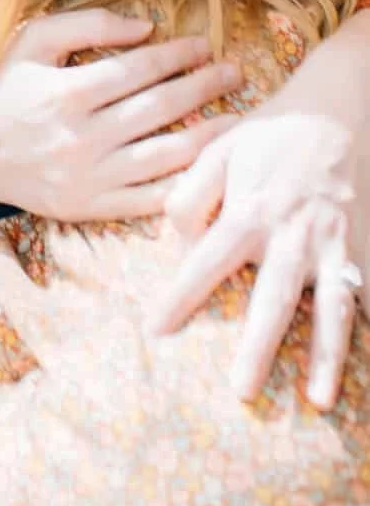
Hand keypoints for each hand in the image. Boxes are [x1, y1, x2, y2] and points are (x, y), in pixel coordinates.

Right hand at [0, 10, 243, 219]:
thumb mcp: (30, 40)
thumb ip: (88, 25)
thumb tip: (147, 28)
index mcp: (66, 91)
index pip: (140, 68)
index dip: (179, 54)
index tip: (205, 44)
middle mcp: (80, 137)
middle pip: (161, 108)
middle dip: (205, 86)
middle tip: (235, 72)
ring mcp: (86, 177)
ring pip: (166, 157)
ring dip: (208, 136)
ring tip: (237, 119)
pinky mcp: (87, 207)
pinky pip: (148, 199)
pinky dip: (183, 184)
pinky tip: (208, 168)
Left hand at [150, 108, 369, 409]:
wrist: (341, 105)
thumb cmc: (272, 130)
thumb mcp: (219, 147)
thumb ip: (191, 192)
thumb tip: (183, 240)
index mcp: (249, 211)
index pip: (206, 262)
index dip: (179, 297)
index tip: (156, 330)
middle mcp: (294, 234)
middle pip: (274, 300)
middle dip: (258, 348)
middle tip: (242, 393)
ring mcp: (336, 243)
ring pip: (334, 308)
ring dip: (328, 356)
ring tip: (321, 400)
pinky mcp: (366, 244)